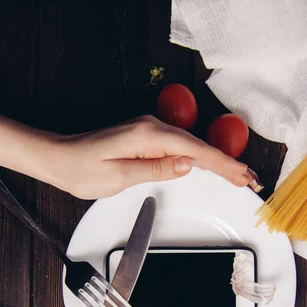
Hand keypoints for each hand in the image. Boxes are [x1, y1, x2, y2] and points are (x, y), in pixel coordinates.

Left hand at [53, 116, 256, 197]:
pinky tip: (209, 165)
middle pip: (198, 147)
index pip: (195, 151)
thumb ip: (155, 169)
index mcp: (147, 136)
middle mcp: (151, 128)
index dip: (222, 164)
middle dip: (226, 164)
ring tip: (237, 175)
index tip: (242, 175)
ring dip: (215, 161)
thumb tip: (187, 164)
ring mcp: (149, 132)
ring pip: (191, 147)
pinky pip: (179, 147)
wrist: (58, 157)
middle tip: (249, 178)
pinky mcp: (145, 138)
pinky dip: (197, 158)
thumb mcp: (118, 176)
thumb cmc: (81, 168)